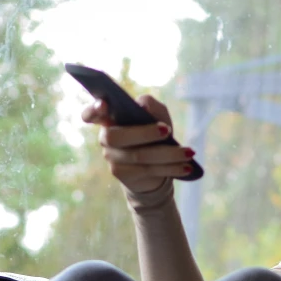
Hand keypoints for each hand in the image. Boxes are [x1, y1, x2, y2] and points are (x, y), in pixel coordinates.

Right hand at [81, 95, 195, 193]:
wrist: (154, 169)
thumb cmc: (155, 135)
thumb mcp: (158, 117)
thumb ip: (151, 106)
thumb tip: (143, 105)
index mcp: (110, 118)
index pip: (91, 113)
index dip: (93, 110)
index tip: (103, 104)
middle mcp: (106, 138)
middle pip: (116, 136)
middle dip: (143, 133)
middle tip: (167, 130)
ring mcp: (112, 158)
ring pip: (138, 156)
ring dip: (167, 154)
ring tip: (189, 152)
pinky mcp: (124, 175)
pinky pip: (148, 171)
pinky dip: (171, 168)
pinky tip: (186, 168)